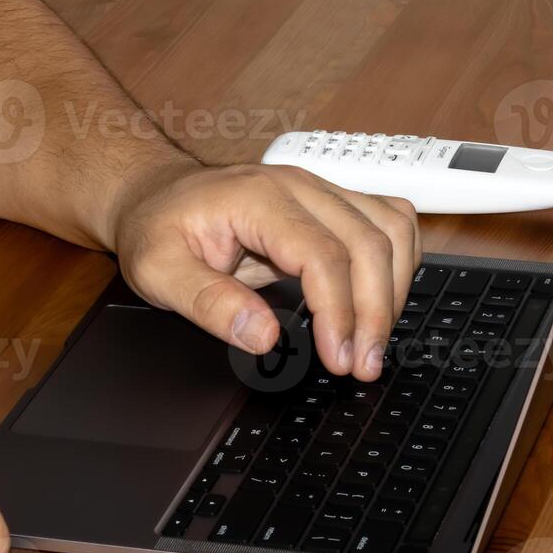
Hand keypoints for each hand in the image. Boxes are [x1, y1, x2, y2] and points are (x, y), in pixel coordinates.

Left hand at [108, 163, 419, 380]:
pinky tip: (381, 302)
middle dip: (376, 312)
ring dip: (395, 289)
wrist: (155, 195)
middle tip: (363, 366)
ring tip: (373, 342)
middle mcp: (299, 187)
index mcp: (258, 198)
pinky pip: (388, 222)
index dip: (340, 312)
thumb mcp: (157, 272)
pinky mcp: (331, 202)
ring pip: (392, 228)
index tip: (338, 358)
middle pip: (369, 242)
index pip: (324, 254)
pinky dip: (398, 264)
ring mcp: (320, 190)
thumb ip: (207, 303)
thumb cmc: (156, 228)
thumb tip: (264, 337)